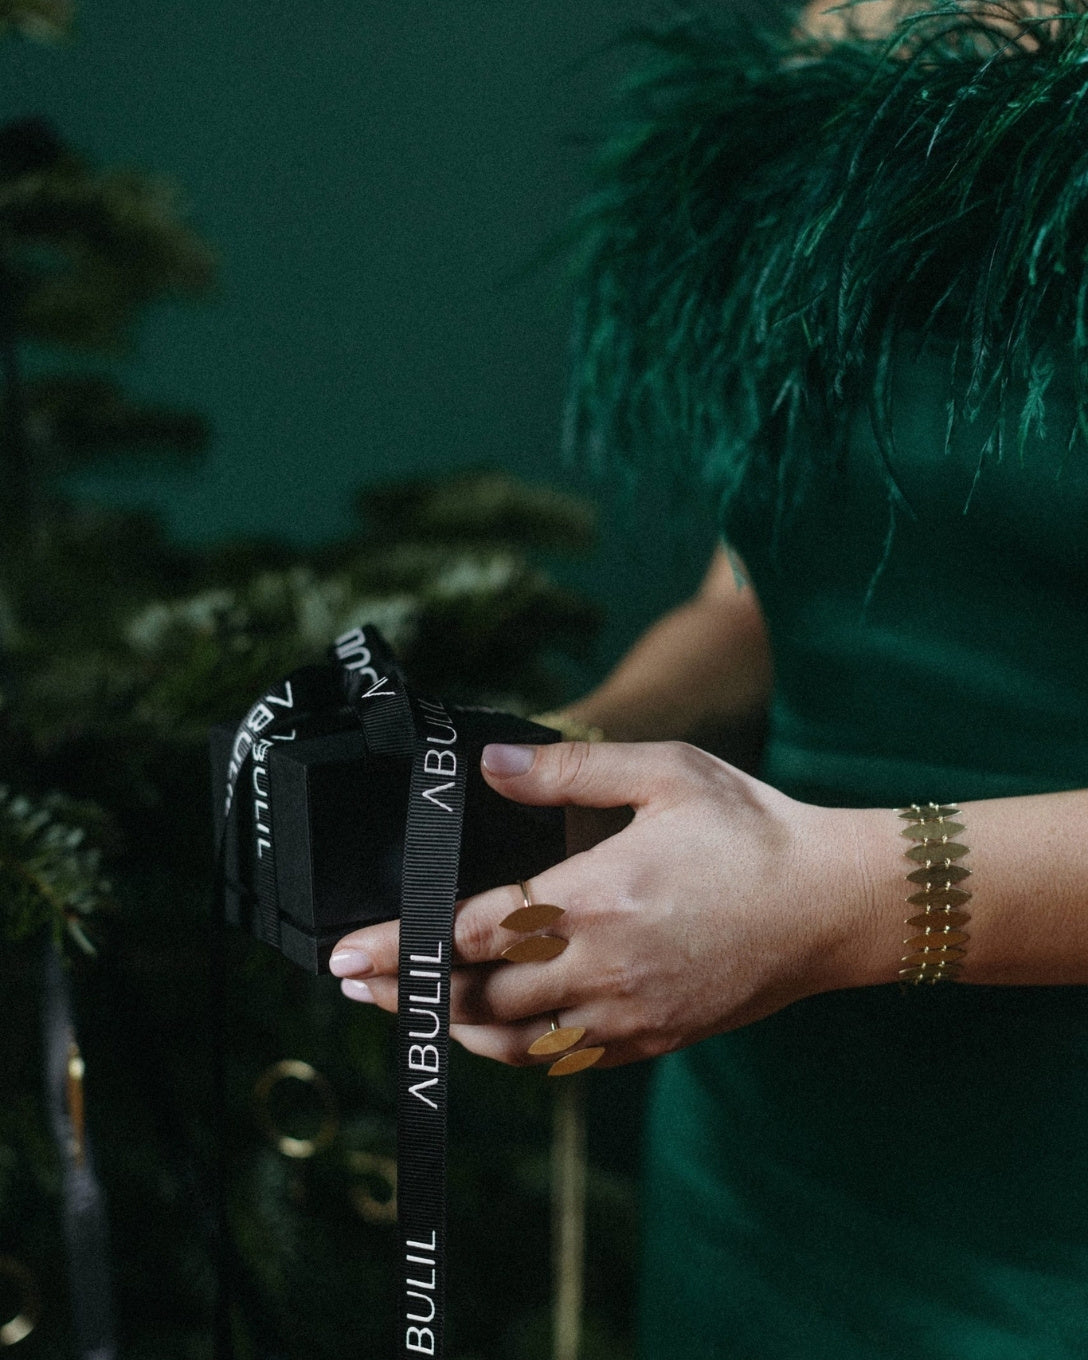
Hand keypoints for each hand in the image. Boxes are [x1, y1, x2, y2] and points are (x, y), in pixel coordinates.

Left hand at [330, 741, 885, 1067]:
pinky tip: (494, 1034)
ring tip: (412, 1010)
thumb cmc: (751, 828)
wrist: (832, 904)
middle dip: (406, 992)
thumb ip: (570, 768)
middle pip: (476, 995)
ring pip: (513, 1042)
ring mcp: (628, 1012)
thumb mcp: (665, 773)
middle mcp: (601, 967)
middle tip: (355, 985)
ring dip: (452, 1027)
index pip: (468, 933)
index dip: (400, 945)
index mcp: (594, 898)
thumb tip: (491, 764)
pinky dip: (514, 1053)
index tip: (346, 954)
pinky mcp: (653, 1039)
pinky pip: (564, 1061)